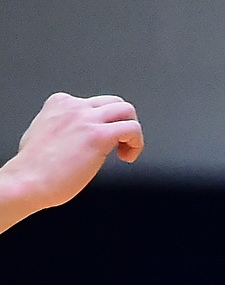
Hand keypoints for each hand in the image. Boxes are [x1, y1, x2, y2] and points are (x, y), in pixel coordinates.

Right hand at [3, 93, 143, 214]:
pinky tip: (126, 158)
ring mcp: (86, 119)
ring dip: (132, 132)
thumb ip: (65, 125)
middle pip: (115, 103)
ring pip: (127, 111)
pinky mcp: (98, 136)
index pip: (96, 103)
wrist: (27, 182)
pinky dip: (137, 143)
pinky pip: (132, 129)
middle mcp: (74, 106)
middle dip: (122, 124)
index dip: (104, 123)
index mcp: (60, 103)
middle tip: (118, 145)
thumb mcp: (45, 132)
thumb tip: (80, 133)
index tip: (101, 142)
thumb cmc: (34, 167)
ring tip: (123, 152)